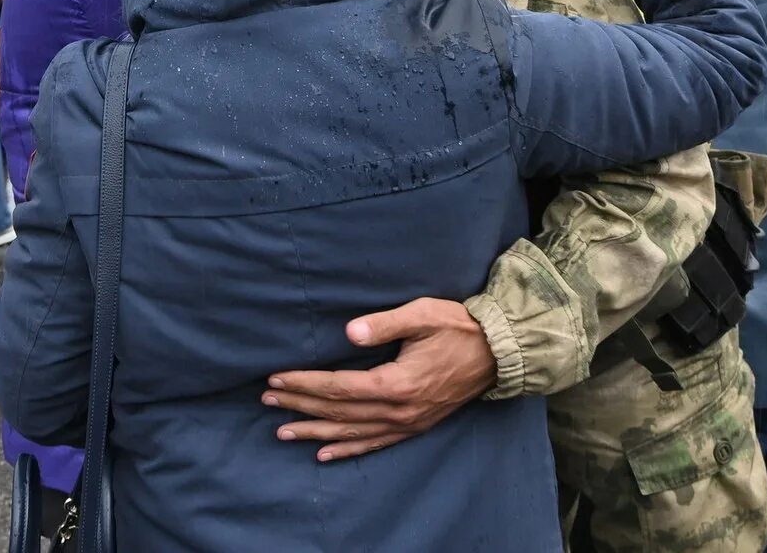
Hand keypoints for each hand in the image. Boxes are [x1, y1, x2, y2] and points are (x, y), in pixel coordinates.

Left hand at [263, 297, 495, 461]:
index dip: (305, 383)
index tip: (277, 378)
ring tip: (283, 431)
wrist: (498, 354)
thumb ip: (384, 324)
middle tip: (268, 398)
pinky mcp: (415, 426)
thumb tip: (348, 332)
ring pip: (352, 433)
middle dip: (300, 405)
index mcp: (396, 383)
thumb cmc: (459, 328)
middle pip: (339, 412)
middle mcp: (398, 411)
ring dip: (315, 431)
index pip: (339, 387)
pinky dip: (347, 450)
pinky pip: (375, 444)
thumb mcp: (423, 315)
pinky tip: (324, 453)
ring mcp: (407, 423)